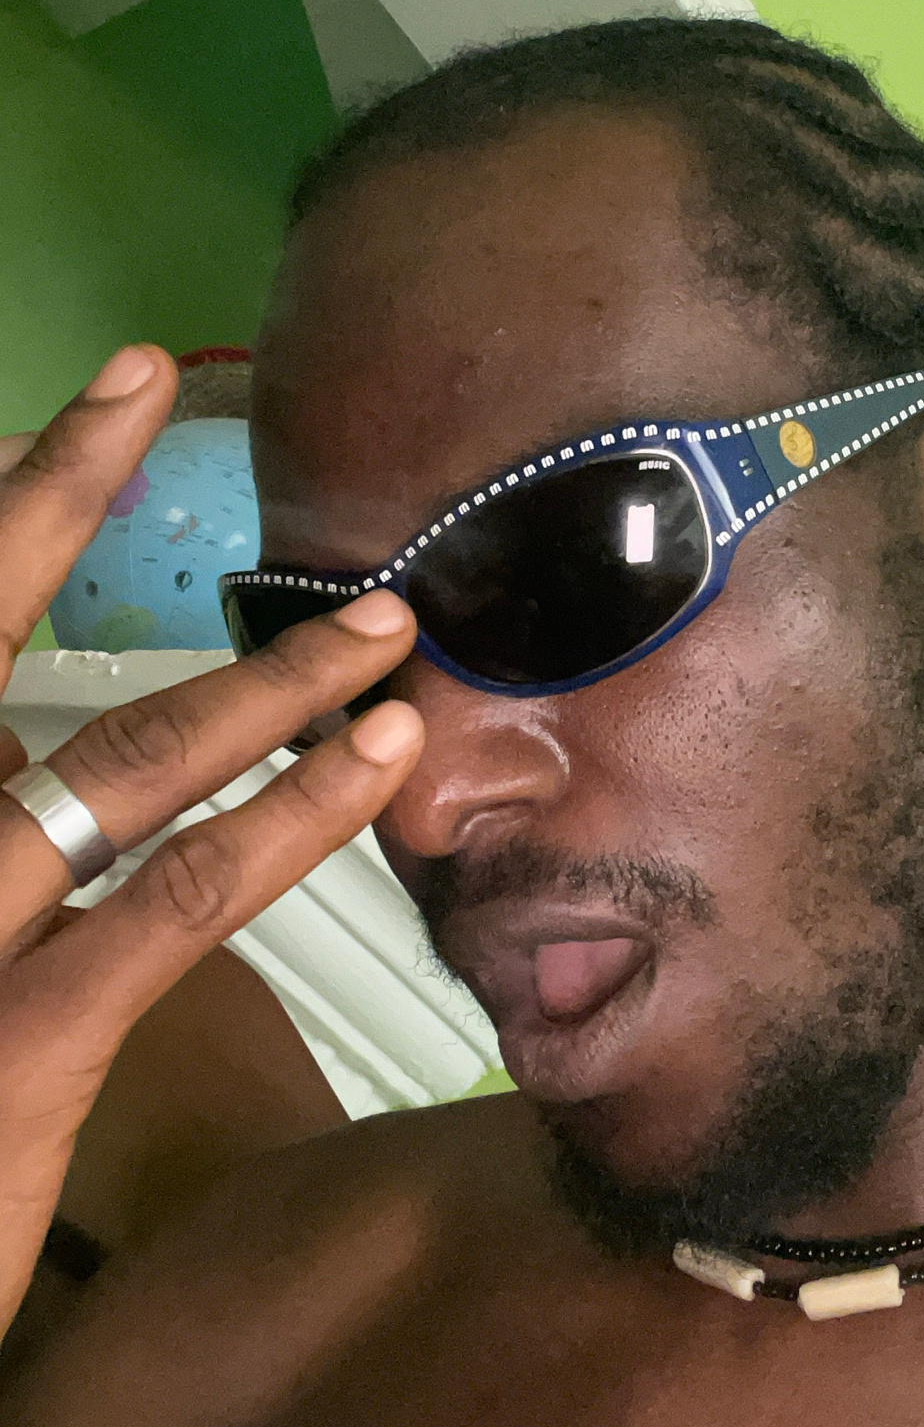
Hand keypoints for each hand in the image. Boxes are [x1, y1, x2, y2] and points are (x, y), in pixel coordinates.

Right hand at [0, 346, 423, 1335]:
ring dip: (266, 676)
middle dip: (60, 492)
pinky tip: (374, 762)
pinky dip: (289, 817)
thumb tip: (33, 729)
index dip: (9, 492)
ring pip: (123, 760)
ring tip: (382, 620)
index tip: (96, 390)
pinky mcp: (19, 1044)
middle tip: (150, 383)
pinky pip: (177, 898)